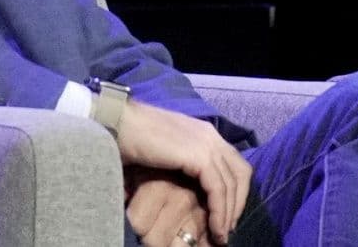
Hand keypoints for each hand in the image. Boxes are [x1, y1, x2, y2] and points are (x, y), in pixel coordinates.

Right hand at [113, 101, 249, 244]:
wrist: (116, 122)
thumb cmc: (130, 136)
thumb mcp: (165, 151)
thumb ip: (181, 163)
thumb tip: (186, 189)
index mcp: (203, 132)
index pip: (233, 163)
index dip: (234, 191)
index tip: (224, 214)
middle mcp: (210, 135)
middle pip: (241, 174)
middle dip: (238, 203)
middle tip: (227, 227)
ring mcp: (207, 143)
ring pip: (232, 185)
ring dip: (229, 213)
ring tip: (221, 235)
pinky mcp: (199, 156)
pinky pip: (219, 190)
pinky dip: (219, 211)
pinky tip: (214, 228)